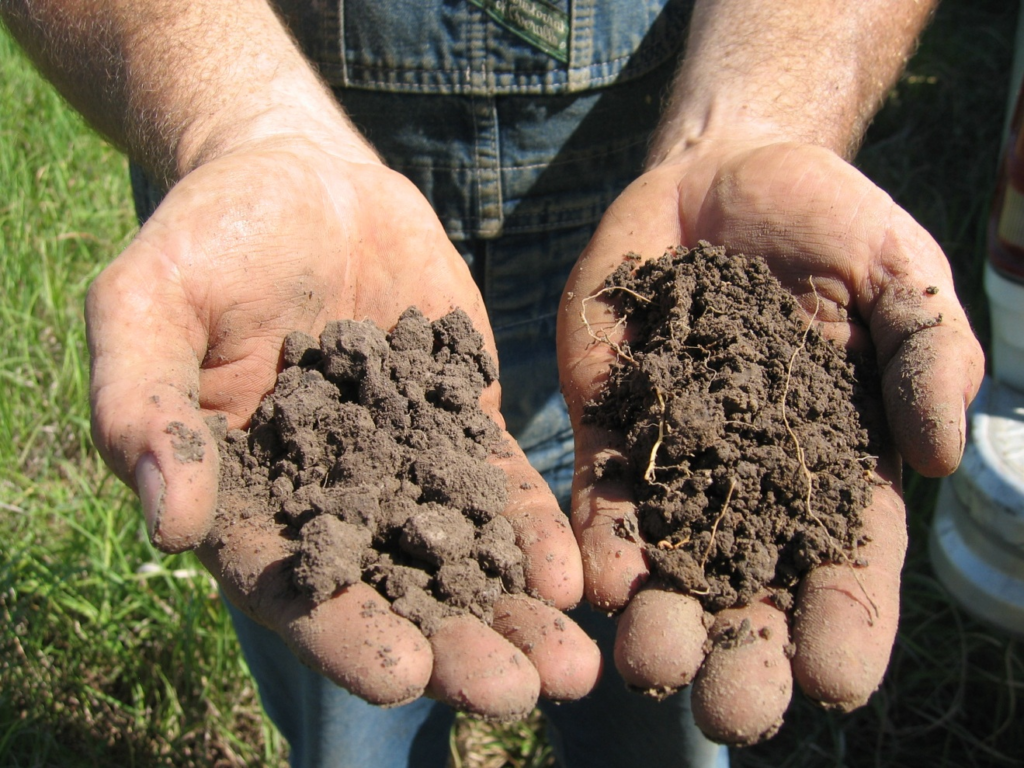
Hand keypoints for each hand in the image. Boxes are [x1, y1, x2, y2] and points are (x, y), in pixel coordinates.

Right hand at [88, 134, 599, 717]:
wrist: (300, 178)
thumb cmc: (210, 237)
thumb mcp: (149, 302)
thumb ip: (142, 404)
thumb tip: (170, 520)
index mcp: (247, 496)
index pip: (293, 587)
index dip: (344, 634)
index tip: (402, 676)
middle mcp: (330, 499)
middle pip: (394, 590)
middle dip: (454, 647)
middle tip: (516, 694)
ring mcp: (403, 463)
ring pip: (458, 553)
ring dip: (512, 612)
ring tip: (571, 666)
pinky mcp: (458, 420)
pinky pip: (499, 487)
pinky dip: (534, 534)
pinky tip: (574, 574)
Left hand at [557, 139, 983, 742]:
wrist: (721, 179)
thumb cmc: (827, 223)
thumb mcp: (897, 270)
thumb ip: (926, 351)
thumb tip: (939, 453)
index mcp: (837, 462)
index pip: (848, 563)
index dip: (848, 623)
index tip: (836, 677)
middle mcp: (752, 480)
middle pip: (752, 587)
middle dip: (743, 652)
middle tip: (731, 713)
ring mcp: (675, 455)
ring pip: (670, 559)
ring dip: (659, 618)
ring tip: (650, 668)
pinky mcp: (611, 422)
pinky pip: (602, 493)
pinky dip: (601, 540)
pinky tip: (596, 585)